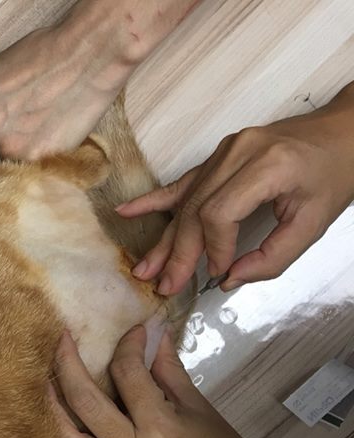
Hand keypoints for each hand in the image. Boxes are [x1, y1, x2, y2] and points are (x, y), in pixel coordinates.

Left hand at [0, 26, 132, 159]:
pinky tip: (51, 135)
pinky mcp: (34, 159)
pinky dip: (38, 156)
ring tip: (39, 128)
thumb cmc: (46, 52)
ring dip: (16, 151)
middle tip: (20, 127)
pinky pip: (29, 166)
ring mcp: (6, 147)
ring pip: (3, 162)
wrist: (86, 56)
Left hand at [50, 326, 280, 437]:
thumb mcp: (201, 410)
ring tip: (46, 381)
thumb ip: (171, 373)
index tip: (134, 332)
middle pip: (84, 401)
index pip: (129, 374)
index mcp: (160, 427)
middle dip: (68, 363)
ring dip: (51, 408)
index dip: (129, 345)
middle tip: (63, 339)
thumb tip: (155, 337)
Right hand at [120, 83, 353, 294]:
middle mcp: (239, 152)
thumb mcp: (314, 222)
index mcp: (267, 165)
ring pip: (185, 202)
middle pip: (195, 210)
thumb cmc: (336, 172)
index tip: (217, 272)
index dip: (213, 249)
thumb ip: (273, 257)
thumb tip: (229, 278)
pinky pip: (183, 181)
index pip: (219, 214)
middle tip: (163, 285)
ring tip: (144, 268)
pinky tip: (127, 212)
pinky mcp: (219, 155)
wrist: (344, 131)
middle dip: (178, 253)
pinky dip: (154, 200)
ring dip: (164, 239)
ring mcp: (225, 150)